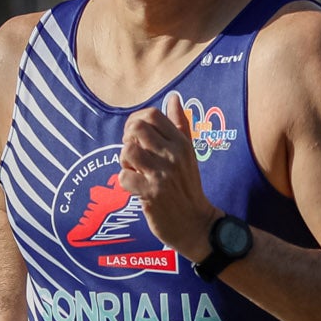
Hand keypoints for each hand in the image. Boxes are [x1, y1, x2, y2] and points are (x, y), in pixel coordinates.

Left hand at [116, 93, 217, 253]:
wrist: (196, 223)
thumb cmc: (188, 186)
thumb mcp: (188, 152)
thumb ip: (180, 124)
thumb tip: (173, 97)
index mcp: (181, 142)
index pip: (152, 115)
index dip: (136, 120)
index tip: (135, 135)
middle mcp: (173, 155)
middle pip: (136, 129)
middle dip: (127, 139)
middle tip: (132, 153)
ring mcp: (161, 175)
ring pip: (127, 151)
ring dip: (124, 161)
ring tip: (134, 170)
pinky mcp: (151, 194)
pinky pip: (123, 177)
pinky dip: (125, 182)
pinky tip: (135, 187)